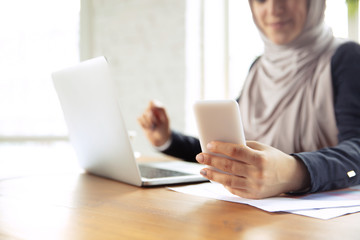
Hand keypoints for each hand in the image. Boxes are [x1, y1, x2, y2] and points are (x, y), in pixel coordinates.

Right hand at [137, 100, 170, 146]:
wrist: (159, 139)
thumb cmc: (164, 129)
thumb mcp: (165, 119)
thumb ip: (161, 109)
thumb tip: (152, 101)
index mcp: (158, 109)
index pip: (152, 102)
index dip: (152, 107)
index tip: (156, 115)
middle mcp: (151, 111)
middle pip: (147, 109)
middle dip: (151, 118)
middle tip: (156, 124)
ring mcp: (146, 116)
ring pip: (142, 115)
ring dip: (147, 123)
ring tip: (152, 127)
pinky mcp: (141, 121)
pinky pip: (139, 119)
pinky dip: (143, 125)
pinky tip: (147, 128)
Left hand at [195, 141, 309, 198]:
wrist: (291, 176)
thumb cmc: (272, 158)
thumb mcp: (261, 148)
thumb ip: (243, 147)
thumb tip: (221, 146)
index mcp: (260, 159)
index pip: (236, 151)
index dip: (221, 148)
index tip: (209, 145)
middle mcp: (258, 174)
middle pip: (229, 166)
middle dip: (212, 160)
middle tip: (200, 156)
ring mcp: (255, 186)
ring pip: (228, 180)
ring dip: (213, 174)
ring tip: (203, 169)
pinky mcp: (253, 195)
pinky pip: (234, 189)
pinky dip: (223, 184)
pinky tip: (215, 177)